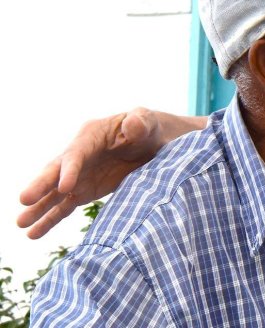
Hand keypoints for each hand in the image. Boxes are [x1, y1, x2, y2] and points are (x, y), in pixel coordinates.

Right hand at [17, 108, 201, 238]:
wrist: (152, 144)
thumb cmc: (147, 129)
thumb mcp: (147, 122)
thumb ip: (140, 123)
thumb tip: (133, 123)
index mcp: (91, 136)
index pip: (77, 154)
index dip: (70, 170)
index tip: (64, 187)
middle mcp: (79, 156)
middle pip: (57, 171)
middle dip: (42, 186)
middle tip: (24, 200)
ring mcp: (79, 175)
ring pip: (55, 193)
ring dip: (39, 208)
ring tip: (20, 224)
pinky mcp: (84, 191)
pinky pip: (64, 206)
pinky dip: (50, 219)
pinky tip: (34, 233)